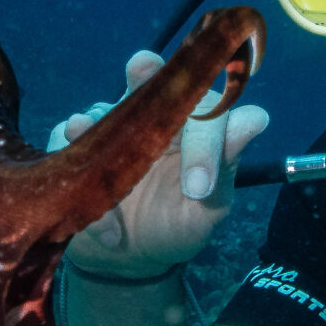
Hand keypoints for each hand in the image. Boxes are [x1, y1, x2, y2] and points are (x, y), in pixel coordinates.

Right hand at [50, 50, 268, 277]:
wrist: (129, 258)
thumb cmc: (177, 225)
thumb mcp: (208, 210)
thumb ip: (226, 167)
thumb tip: (255, 118)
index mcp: (196, 127)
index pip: (208, 109)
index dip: (206, 139)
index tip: (199, 189)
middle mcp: (155, 116)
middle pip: (150, 76)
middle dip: (144, 70)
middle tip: (141, 68)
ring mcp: (114, 127)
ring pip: (102, 109)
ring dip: (95, 123)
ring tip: (90, 148)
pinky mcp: (77, 145)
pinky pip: (69, 145)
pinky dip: (78, 173)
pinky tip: (97, 215)